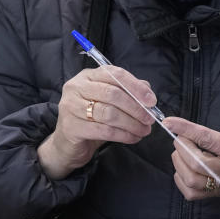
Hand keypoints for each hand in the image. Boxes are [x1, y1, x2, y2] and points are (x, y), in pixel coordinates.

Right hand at [37, 66, 157, 179]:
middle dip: (136, 108)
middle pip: (113, 94)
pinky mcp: (71, 127)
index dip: (136, 87)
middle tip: (149, 119)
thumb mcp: (110, 102)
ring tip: (143, 131)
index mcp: (88, 76)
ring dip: (131, 123)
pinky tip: (133, 138)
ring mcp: (71, 106)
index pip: (115, 74)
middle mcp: (76, 87)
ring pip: (109, 113)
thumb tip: (148, 92)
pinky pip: (103, 130)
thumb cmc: (91, 119)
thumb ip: (128, 92)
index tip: (152, 101)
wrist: (68, 144)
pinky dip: (123, 135)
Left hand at [162, 102, 219, 200]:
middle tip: (182, 137)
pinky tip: (185, 167)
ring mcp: (218, 186)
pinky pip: (189, 192)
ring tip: (184, 150)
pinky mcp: (212, 195)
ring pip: (190, 179)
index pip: (208, 139)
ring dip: (180, 162)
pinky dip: (180, 178)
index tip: (169, 122)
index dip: (186, 129)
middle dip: (183, 147)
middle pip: (196, 163)